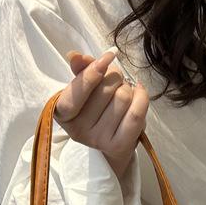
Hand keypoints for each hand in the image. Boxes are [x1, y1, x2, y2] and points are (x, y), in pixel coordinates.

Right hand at [54, 49, 148, 179]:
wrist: (108, 148)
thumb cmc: (96, 112)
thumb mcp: (84, 91)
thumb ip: (80, 71)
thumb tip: (76, 56)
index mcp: (63, 114)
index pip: (77, 90)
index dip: (94, 71)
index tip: (107, 58)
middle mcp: (78, 130)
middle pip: (106, 87)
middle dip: (115, 77)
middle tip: (115, 82)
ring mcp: (98, 140)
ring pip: (123, 96)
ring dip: (128, 88)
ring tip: (123, 95)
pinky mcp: (119, 146)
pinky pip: (136, 113)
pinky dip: (142, 98)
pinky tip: (138, 94)